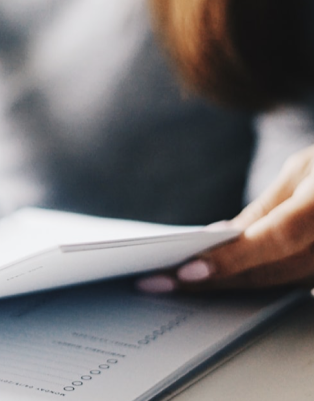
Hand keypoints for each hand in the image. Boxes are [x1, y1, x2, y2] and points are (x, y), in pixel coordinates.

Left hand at [137, 145, 313, 292]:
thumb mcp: (303, 170)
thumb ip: (266, 209)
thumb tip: (222, 238)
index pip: (277, 238)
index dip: (232, 259)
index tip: (187, 272)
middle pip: (272, 271)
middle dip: (213, 279)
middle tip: (158, 283)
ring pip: (280, 285)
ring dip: (228, 287)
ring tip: (177, 285)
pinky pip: (293, 286)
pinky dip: (255, 284)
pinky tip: (219, 282)